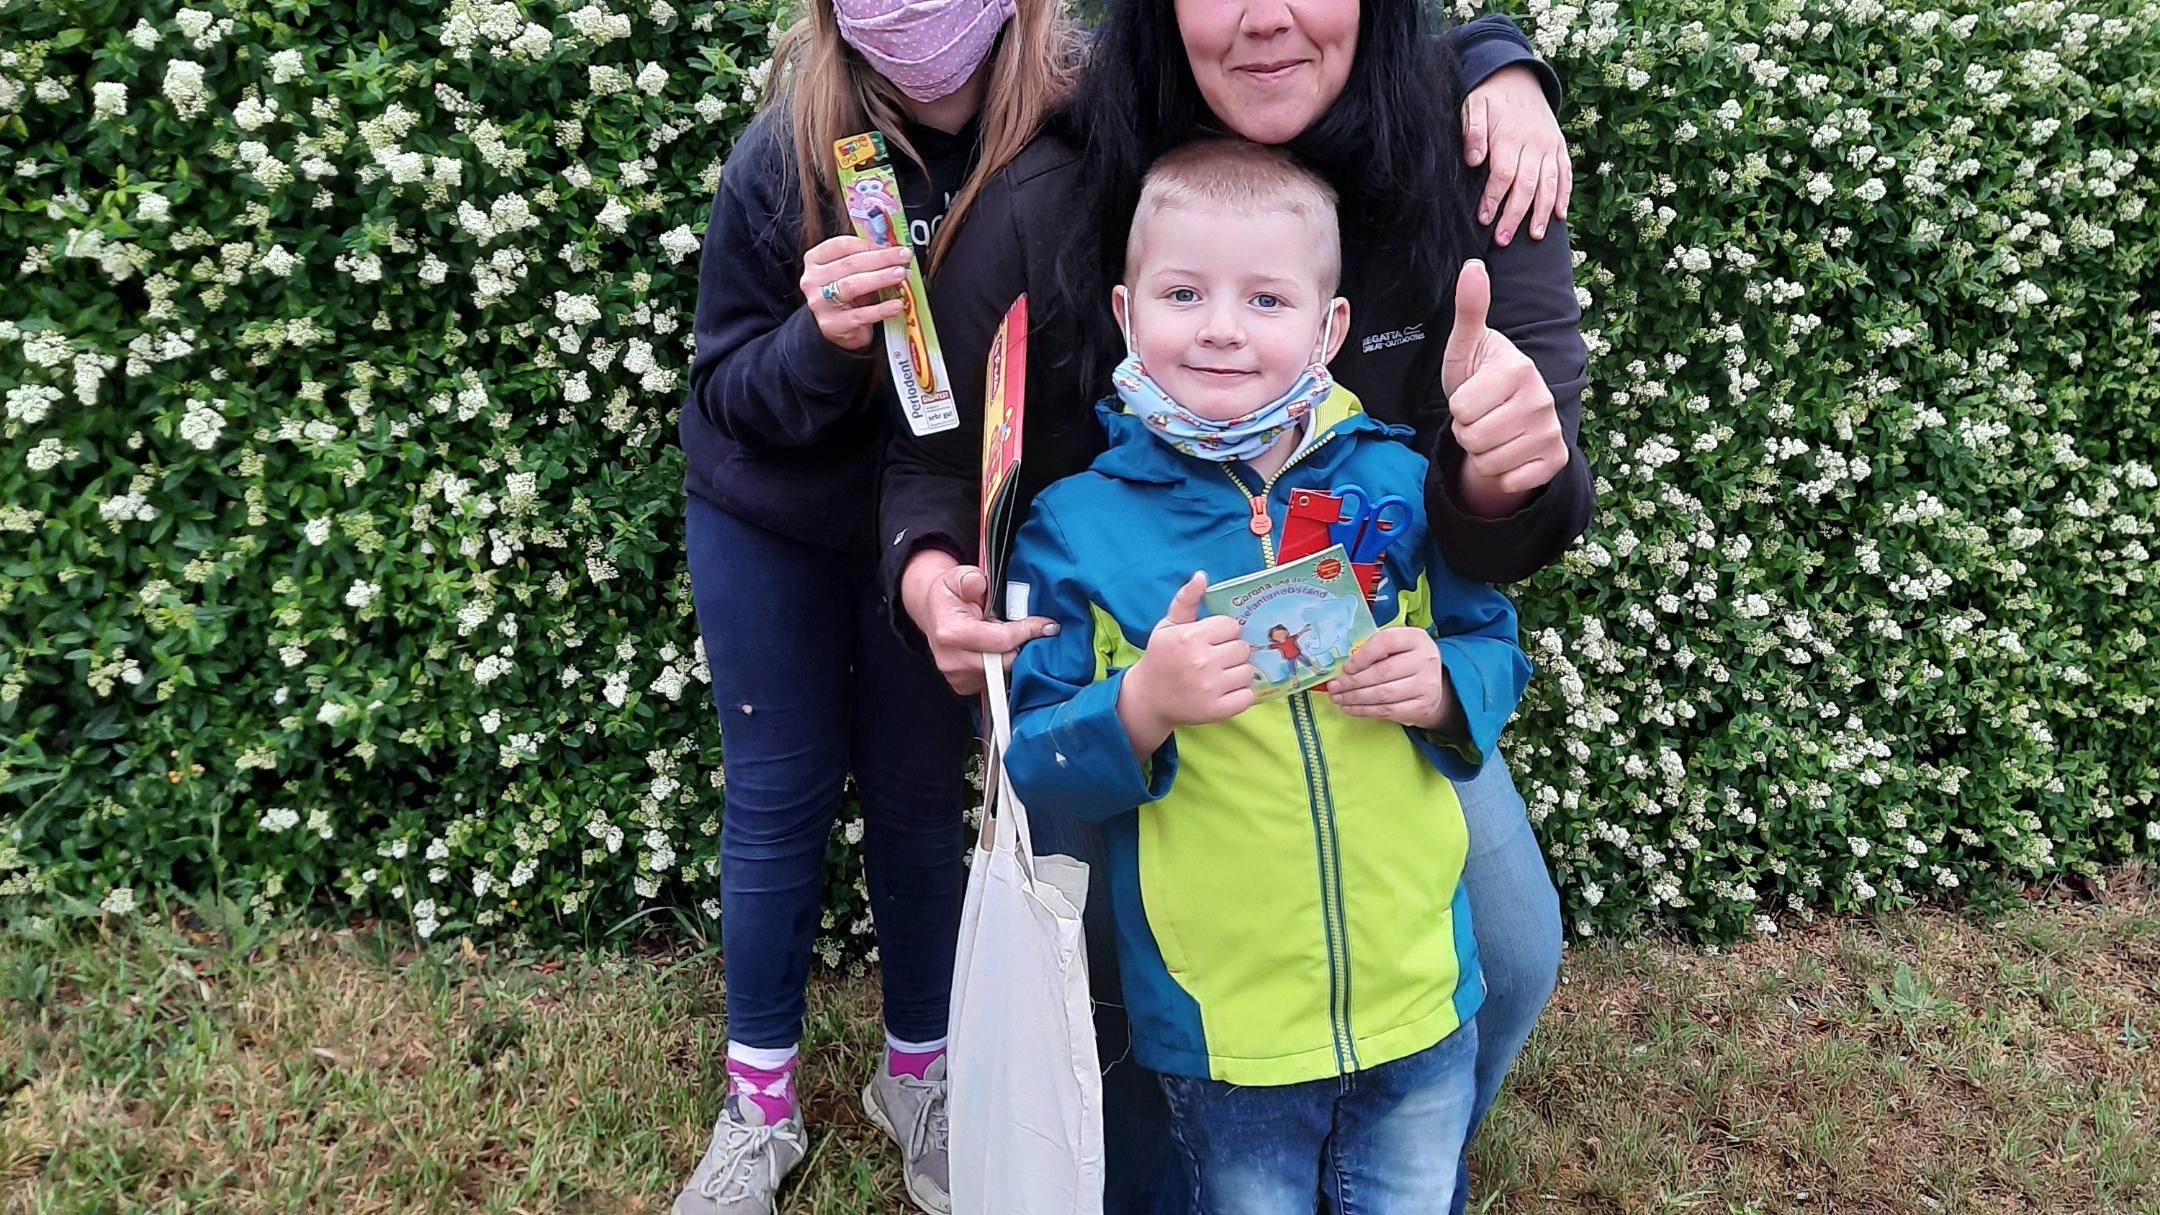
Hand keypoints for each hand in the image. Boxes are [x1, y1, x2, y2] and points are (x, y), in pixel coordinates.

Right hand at [800, 235, 910, 350]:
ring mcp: (820, 303)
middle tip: (903, 257)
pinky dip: (881, 309)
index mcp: (815, 260)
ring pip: (852, 286)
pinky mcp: (833, 325)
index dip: (869, 244)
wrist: (837, 329)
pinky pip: (860, 315)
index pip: (842, 245)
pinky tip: (896, 304)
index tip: (893, 245)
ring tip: (900, 275)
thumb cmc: (847, 296)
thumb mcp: (851, 273)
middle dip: (881, 259)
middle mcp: (813, 280)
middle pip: (850, 264)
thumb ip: (866, 260)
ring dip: (880, 278)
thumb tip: (894, 250)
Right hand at [900, 549, 1055, 696]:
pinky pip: (996, 680)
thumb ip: (969, 578)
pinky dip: (1003, 665)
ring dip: (1011, 655)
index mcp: (951, 634)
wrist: (934, 612)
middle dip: (1020, 645)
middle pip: (1006, 662)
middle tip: (1023, 628)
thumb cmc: (949, 595)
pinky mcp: (964, 687)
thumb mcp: (957, 577)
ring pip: (1004, 673)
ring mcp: (957, 678)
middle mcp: (952, 660)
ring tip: (1003, 636)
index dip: (1028, 631)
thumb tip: (977, 583)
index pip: (1002, 641)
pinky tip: (997, 649)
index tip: (1047, 625)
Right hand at [1119, 573, 1254, 750]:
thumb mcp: (1168, 626)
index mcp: (1190, 637)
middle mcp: (1202, 662)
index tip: (1212, 640)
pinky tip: (1226, 691)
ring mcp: (1210, 688)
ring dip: (1238, 673)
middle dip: (1232, 652)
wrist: (1148, 698)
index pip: (1232, 626)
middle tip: (1217, 659)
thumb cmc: (1161, 657)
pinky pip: (1248, 696)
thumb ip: (1186, 600)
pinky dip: (1241, 694)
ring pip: (1248, 671)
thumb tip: (1201, 576)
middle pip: (1243, 648)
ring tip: (1221, 675)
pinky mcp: (1217, 710)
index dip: (1224, 632)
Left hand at [1326, 627, 1457, 730]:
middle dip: (1352, 681)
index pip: (1386, 642)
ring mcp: (1426, 686)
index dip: (1362, 655)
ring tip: (1338, 698)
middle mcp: (1426, 660)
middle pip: (1382, 672)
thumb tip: (1342, 666)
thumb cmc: (1404, 660)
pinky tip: (1349, 708)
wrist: (1432, 684)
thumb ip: (1373, 649)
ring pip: (1382, 695)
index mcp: (1416, 638)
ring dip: (1354, 698)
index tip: (1345, 667)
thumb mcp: (1395, 646)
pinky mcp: (1422, 707)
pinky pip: (1387, 711)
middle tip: (1334, 686)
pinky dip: (1363, 710)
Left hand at [1440, 260, 1567, 513]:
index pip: (1460, 410)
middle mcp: (1542, 398)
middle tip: (1480, 417)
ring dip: (1481, 454)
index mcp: (1518, 368)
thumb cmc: (1479, 377)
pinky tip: (1510, 453)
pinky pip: (1511, 481)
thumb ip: (1469, 310)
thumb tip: (1472, 266)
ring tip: (1493, 432)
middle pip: (1472, 438)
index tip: (1471, 396)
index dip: (1457, 408)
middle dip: (1466, 432)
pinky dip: (1503, 475)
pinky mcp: (1556, 459)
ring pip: (1488, 462)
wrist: (1506, 413)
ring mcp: (1552, 430)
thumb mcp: (1466, 346)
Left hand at [1461, 64, 1571, 246]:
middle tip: (1504, 239)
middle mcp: (1534, 143)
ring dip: (1542, 212)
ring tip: (1535, 236)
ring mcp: (1550, 145)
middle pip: (1527, 185)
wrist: (1517, 76)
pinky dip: (1564, 195)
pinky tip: (1559, 216)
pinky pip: (1566, 173)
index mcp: (1510, 136)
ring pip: (1549, 184)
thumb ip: (1472, 131)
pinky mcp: (1559, 146)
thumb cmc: (1489, 96)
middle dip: (1515, 214)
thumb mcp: (1473, 105)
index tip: (1484, 218)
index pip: (1503, 175)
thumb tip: (1473, 160)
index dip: (1494, 199)